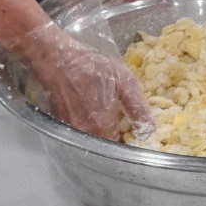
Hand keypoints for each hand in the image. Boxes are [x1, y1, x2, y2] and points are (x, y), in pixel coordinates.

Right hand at [2, 22, 154, 141]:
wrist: (56, 58)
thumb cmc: (92, 66)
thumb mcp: (124, 81)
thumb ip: (138, 108)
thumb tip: (148, 131)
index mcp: (101, 124)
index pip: (119, 147)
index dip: (128, 142)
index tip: (133, 133)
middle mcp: (84, 132)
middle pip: (104, 146)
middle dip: (115, 138)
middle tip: (122, 124)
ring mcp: (70, 129)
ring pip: (91, 140)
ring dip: (101, 133)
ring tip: (107, 117)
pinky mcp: (60, 124)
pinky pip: (79, 133)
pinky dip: (87, 127)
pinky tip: (92, 112)